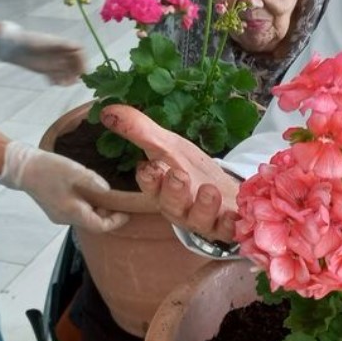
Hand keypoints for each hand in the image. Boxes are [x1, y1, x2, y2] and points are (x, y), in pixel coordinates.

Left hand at [0, 23, 85, 84]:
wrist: (15, 47)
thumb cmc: (32, 41)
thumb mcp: (49, 42)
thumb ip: (64, 45)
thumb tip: (79, 48)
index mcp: (63, 45)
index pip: (79, 52)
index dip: (83, 61)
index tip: (82, 70)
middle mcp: (60, 54)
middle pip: (75, 64)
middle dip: (77, 72)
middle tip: (75, 80)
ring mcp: (53, 62)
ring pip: (66, 72)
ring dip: (68, 79)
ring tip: (63, 83)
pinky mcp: (46, 70)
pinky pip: (55, 77)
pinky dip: (56, 81)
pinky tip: (52, 82)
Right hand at [0, 140, 127, 231]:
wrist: (21, 168)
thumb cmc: (48, 169)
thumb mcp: (74, 171)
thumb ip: (93, 182)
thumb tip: (108, 190)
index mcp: (72, 212)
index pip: (100, 227)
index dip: (116, 221)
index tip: (127, 211)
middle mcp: (65, 219)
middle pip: (93, 223)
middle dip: (107, 215)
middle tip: (118, 200)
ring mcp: (58, 215)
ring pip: (84, 218)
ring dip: (96, 209)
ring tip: (105, 194)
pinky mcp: (54, 209)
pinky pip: (75, 212)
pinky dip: (86, 206)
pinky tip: (89, 192)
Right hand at [100, 104, 240, 241]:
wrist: (225, 193)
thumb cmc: (192, 171)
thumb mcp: (169, 146)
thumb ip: (140, 130)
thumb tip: (107, 110)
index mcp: (162, 189)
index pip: (150, 185)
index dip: (149, 178)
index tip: (150, 167)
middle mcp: (180, 207)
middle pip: (172, 204)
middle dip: (173, 191)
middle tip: (177, 175)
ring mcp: (203, 219)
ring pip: (199, 218)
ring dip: (203, 205)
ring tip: (208, 190)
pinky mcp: (227, 226)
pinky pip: (228, 230)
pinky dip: (231, 224)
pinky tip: (233, 215)